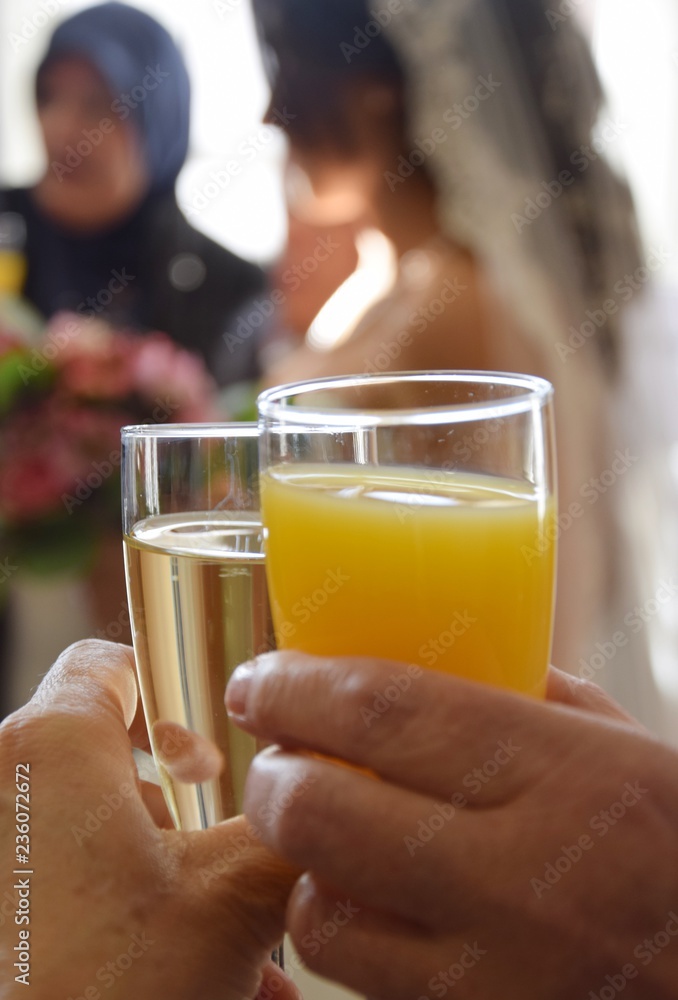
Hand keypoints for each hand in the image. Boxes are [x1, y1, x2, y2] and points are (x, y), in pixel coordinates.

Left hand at [0, 641, 299, 999]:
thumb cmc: (98, 994)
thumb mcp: (230, 901)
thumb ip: (293, 830)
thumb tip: (342, 804)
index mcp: (48, 748)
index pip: (111, 664)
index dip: (176, 696)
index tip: (213, 751)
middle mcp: (0, 788)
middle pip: (110, 767)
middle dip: (188, 825)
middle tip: (229, 865)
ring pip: (93, 847)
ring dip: (170, 892)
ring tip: (238, 963)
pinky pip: (60, 895)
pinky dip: (125, 927)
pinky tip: (199, 986)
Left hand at [226, 653, 677, 999]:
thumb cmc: (676, 844)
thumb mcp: (623, 746)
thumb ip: (526, 700)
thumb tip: (433, 661)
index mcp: (566, 774)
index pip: (387, 711)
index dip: (298, 688)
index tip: (258, 680)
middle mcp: (525, 879)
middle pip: (327, 814)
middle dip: (274, 778)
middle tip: (277, 758)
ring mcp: (499, 976)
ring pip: (325, 918)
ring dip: (302, 867)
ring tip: (325, 838)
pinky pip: (363, 987)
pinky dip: (346, 936)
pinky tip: (372, 908)